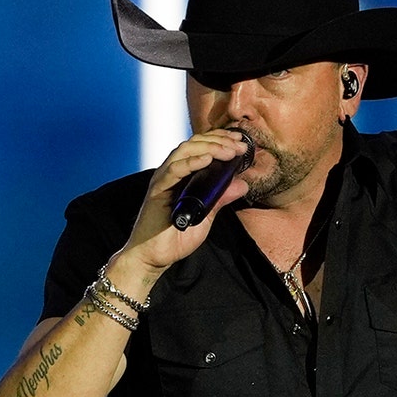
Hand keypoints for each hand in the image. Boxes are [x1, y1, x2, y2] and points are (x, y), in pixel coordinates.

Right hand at [117, 129, 252, 275]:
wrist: (154, 257)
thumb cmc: (176, 237)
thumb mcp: (207, 216)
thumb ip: (221, 198)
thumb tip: (243, 184)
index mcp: (183, 175)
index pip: (201, 147)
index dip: (221, 140)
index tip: (241, 142)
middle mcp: (172, 173)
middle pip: (194, 144)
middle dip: (220, 140)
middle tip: (241, 145)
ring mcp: (163, 180)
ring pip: (184, 151)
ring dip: (210, 147)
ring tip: (230, 151)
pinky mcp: (157, 190)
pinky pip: (174, 170)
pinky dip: (191, 162)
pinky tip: (207, 160)